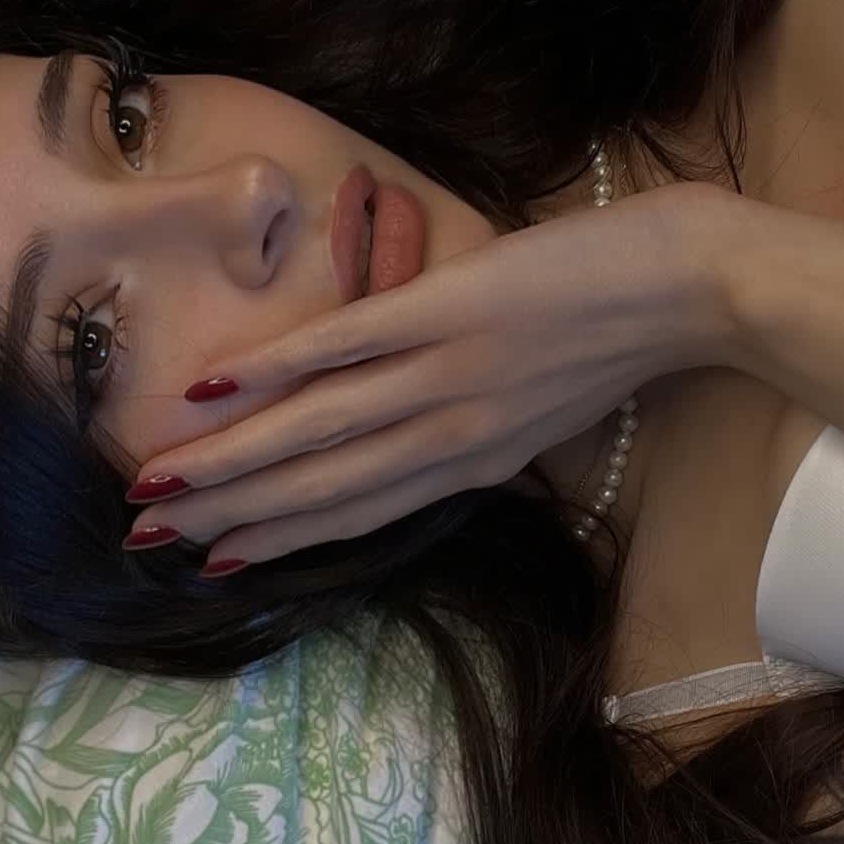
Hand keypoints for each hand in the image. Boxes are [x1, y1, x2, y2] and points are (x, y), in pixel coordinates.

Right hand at [121, 181, 740, 569]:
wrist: (696, 283)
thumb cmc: (626, 332)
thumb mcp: (548, 404)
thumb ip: (477, 423)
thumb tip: (407, 420)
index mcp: (479, 460)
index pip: (362, 510)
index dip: (283, 538)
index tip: (215, 560)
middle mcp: (454, 435)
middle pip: (325, 487)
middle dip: (233, 515)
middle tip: (148, 539)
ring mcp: (449, 374)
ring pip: (320, 431)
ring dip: (232, 460)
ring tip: (158, 484)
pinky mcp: (452, 311)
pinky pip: (348, 347)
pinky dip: (277, 371)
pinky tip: (213, 389)